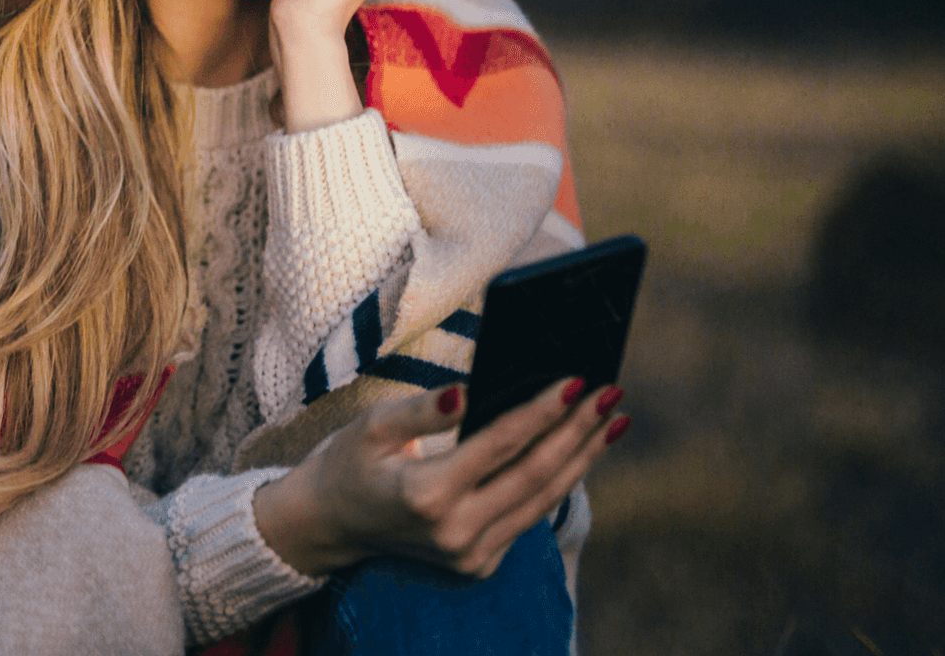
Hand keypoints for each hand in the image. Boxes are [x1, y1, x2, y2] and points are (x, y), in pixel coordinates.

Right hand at [251, 377, 627, 578]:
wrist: (331, 523)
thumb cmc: (351, 461)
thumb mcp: (372, 425)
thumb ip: (422, 410)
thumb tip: (466, 391)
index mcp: (424, 495)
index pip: (500, 445)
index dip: (541, 411)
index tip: (577, 380)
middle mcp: (454, 533)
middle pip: (535, 475)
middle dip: (578, 431)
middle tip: (612, 394)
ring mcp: (470, 555)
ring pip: (543, 500)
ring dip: (582, 458)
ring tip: (612, 420)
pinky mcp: (480, 563)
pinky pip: (529, 516)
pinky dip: (558, 480)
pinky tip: (579, 450)